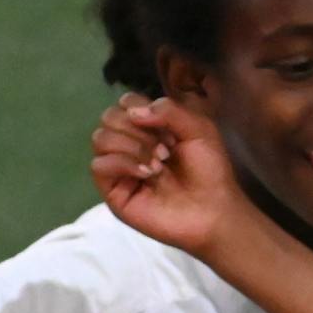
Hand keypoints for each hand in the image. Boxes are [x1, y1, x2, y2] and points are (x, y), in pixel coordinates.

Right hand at [90, 96, 251, 256]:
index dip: (142, 108)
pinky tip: (147, 174)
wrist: (214, 210)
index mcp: (147, 128)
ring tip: (159, 165)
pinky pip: (99, 166)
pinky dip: (124, 164)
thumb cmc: (209, 171)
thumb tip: (133, 112)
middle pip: (108, 117)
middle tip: (166, 150)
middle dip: (138, 129)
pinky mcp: (114, 192)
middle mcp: (129, 145)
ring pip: (100, 139)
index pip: (125, 103)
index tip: (169, 130)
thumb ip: (168, 110)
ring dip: (132, 146)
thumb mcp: (198, 129)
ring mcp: (119, 169)